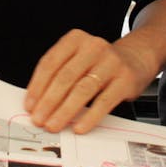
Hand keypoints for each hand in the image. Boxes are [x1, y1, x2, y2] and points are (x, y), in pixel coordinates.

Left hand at [24, 30, 153, 134]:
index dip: (37, 86)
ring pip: (83, 89)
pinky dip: (90, 116)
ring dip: (65, 110)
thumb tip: (37, 104)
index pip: (50, 62)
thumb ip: (58, 75)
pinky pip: (104, 101)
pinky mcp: (125, 79)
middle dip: (49, 101)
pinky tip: (79, 127)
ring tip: (54, 125)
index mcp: (76, 39)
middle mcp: (93, 47)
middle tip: (39, 119)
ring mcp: (111, 62)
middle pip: (65, 77)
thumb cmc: (98, 63)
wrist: (135, 58)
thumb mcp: (78, 59)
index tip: (30, 105)